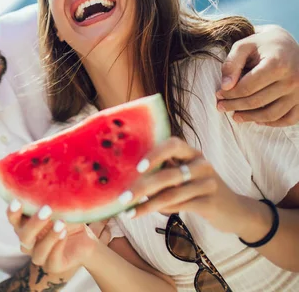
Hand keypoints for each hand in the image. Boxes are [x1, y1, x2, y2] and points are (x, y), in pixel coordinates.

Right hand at [6, 201, 107, 273]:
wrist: (86, 239)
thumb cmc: (68, 218)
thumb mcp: (62, 205)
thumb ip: (53, 196)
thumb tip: (52, 176)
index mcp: (26, 224)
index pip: (13, 218)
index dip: (13, 212)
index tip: (17, 201)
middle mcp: (28, 240)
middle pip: (23, 235)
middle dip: (34, 222)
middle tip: (47, 209)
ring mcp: (38, 254)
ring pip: (36, 250)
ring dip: (49, 236)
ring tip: (61, 223)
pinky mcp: (52, 266)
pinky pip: (51, 259)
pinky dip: (57, 246)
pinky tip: (64, 234)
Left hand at [120, 137, 245, 234]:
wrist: (234, 210)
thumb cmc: (198, 189)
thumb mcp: (183, 175)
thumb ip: (163, 170)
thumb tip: (127, 175)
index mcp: (191, 152)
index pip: (172, 144)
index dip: (154, 153)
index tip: (136, 167)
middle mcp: (201, 164)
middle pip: (169, 173)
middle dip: (142, 186)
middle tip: (123, 197)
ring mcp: (208, 183)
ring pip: (172, 194)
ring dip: (147, 204)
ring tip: (129, 211)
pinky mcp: (210, 202)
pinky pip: (181, 206)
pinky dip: (162, 210)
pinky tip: (147, 212)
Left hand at [217, 25, 298, 126]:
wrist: (288, 44)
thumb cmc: (262, 44)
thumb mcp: (244, 45)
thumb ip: (231, 63)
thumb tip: (224, 86)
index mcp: (277, 64)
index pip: (247, 87)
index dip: (229, 94)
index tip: (218, 94)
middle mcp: (293, 79)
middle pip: (257, 101)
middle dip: (234, 106)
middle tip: (220, 107)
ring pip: (272, 114)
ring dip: (250, 118)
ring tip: (235, 116)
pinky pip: (289, 119)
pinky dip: (273, 123)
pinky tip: (257, 120)